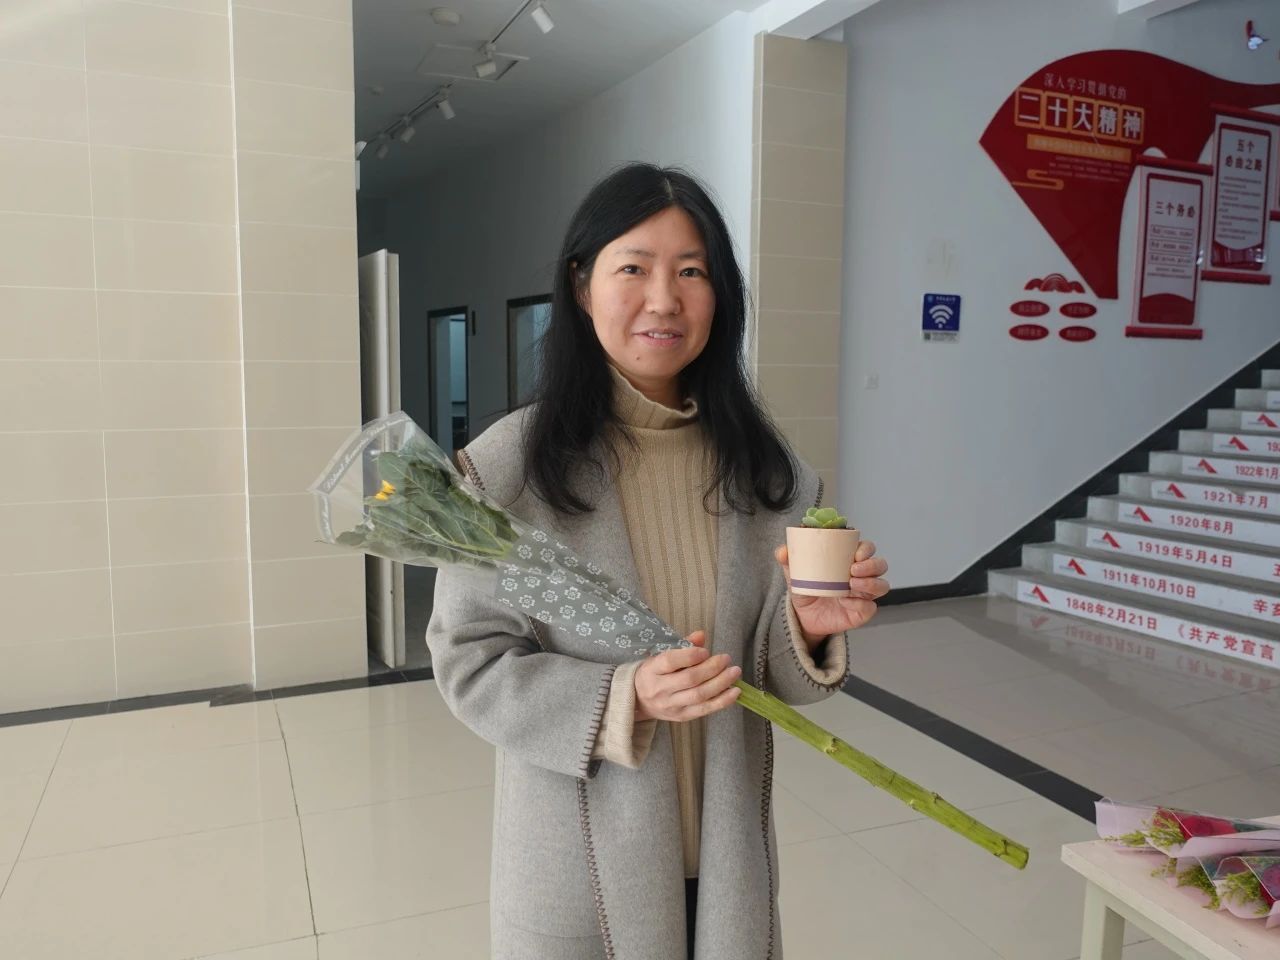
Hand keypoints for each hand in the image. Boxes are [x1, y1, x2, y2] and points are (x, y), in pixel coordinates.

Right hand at [634, 630, 741, 722]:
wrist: (638, 701)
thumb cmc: (654, 673)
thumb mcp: (661, 656)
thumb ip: (682, 645)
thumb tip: (701, 635)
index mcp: (652, 669)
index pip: (670, 661)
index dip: (690, 656)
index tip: (706, 651)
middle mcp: (660, 689)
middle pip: (689, 679)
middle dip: (711, 668)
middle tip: (726, 659)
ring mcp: (671, 705)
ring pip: (699, 695)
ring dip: (721, 683)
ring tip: (734, 672)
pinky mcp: (681, 717)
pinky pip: (704, 710)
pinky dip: (722, 701)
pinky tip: (735, 691)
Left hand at [774, 540, 889, 645]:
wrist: (804, 616)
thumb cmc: (807, 589)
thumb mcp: (795, 573)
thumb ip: (789, 560)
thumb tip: (782, 551)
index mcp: (849, 560)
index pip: (867, 548)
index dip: (866, 548)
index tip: (856, 552)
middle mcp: (862, 576)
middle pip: (880, 565)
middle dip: (872, 565)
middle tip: (854, 569)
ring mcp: (864, 594)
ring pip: (882, 585)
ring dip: (871, 583)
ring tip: (852, 585)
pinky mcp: (862, 612)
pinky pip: (870, 607)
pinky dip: (860, 604)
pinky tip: (845, 601)